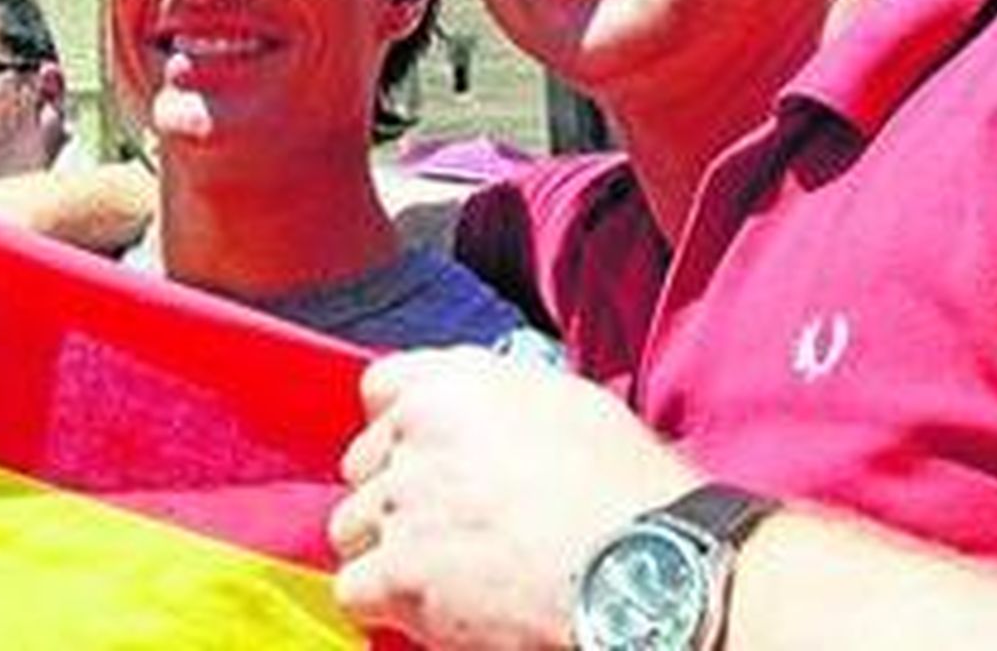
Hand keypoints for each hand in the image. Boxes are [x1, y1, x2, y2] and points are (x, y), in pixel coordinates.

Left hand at [329, 347, 691, 650]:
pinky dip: (385, 607)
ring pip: (349, 528)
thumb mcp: (567, 407)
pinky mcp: (401, 575)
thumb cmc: (628, 494)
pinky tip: (432, 615)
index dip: (399, 430)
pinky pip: (354, 591)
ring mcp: (404, 502)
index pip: (381, 388)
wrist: (647, 573)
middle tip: (441, 531)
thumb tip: (481, 427)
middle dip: (393, 497)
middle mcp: (417, 430)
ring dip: (386, 554)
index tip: (422, 461)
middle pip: (362, 465)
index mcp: (457, 382)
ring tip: (441, 579)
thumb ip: (499, 403)